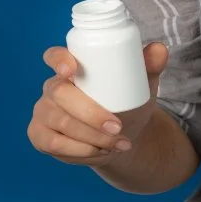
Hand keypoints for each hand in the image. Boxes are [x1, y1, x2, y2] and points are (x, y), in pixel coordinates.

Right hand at [26, 42, 169, 163]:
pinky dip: (80, 150)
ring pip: (61, 122)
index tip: (72, 70)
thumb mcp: (140, 85)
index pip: (55, 56)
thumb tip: (159, 50)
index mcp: (71, 68)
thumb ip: (150, 66)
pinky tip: (99, 151)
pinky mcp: (40, 135)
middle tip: (118, 126)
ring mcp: (44, 112)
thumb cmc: (126, 103)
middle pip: (59, 93)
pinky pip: (54, 143)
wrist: (120, 137)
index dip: (59, 60)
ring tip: (118, 142)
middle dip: (89, 112)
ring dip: (92, 136)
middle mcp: (53, 87)